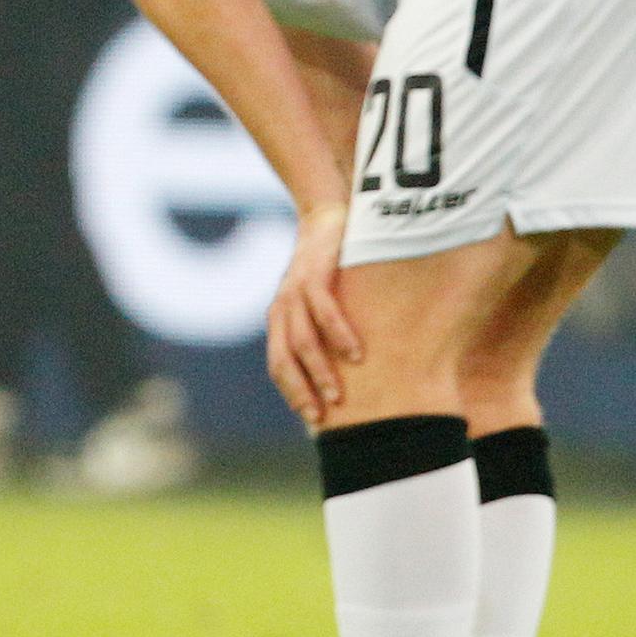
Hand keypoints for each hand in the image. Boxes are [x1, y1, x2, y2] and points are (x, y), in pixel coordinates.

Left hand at [267, 205, 361, 427]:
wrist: (327, 216)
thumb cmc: (333, 268)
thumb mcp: (325, 303)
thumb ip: (329, 334)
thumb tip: (355, 374)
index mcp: (281, 320)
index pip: (278, 365)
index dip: (293, 392)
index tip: (314, 419)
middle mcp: (281, 308)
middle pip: (283, 358)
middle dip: (302, 390)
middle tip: (323, 417)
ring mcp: (294, 290)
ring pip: (301, 339)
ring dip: (319, 370)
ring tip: (339, 395)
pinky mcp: (314, 272)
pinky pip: (322, 308)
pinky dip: (338, 333)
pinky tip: (356, 352)